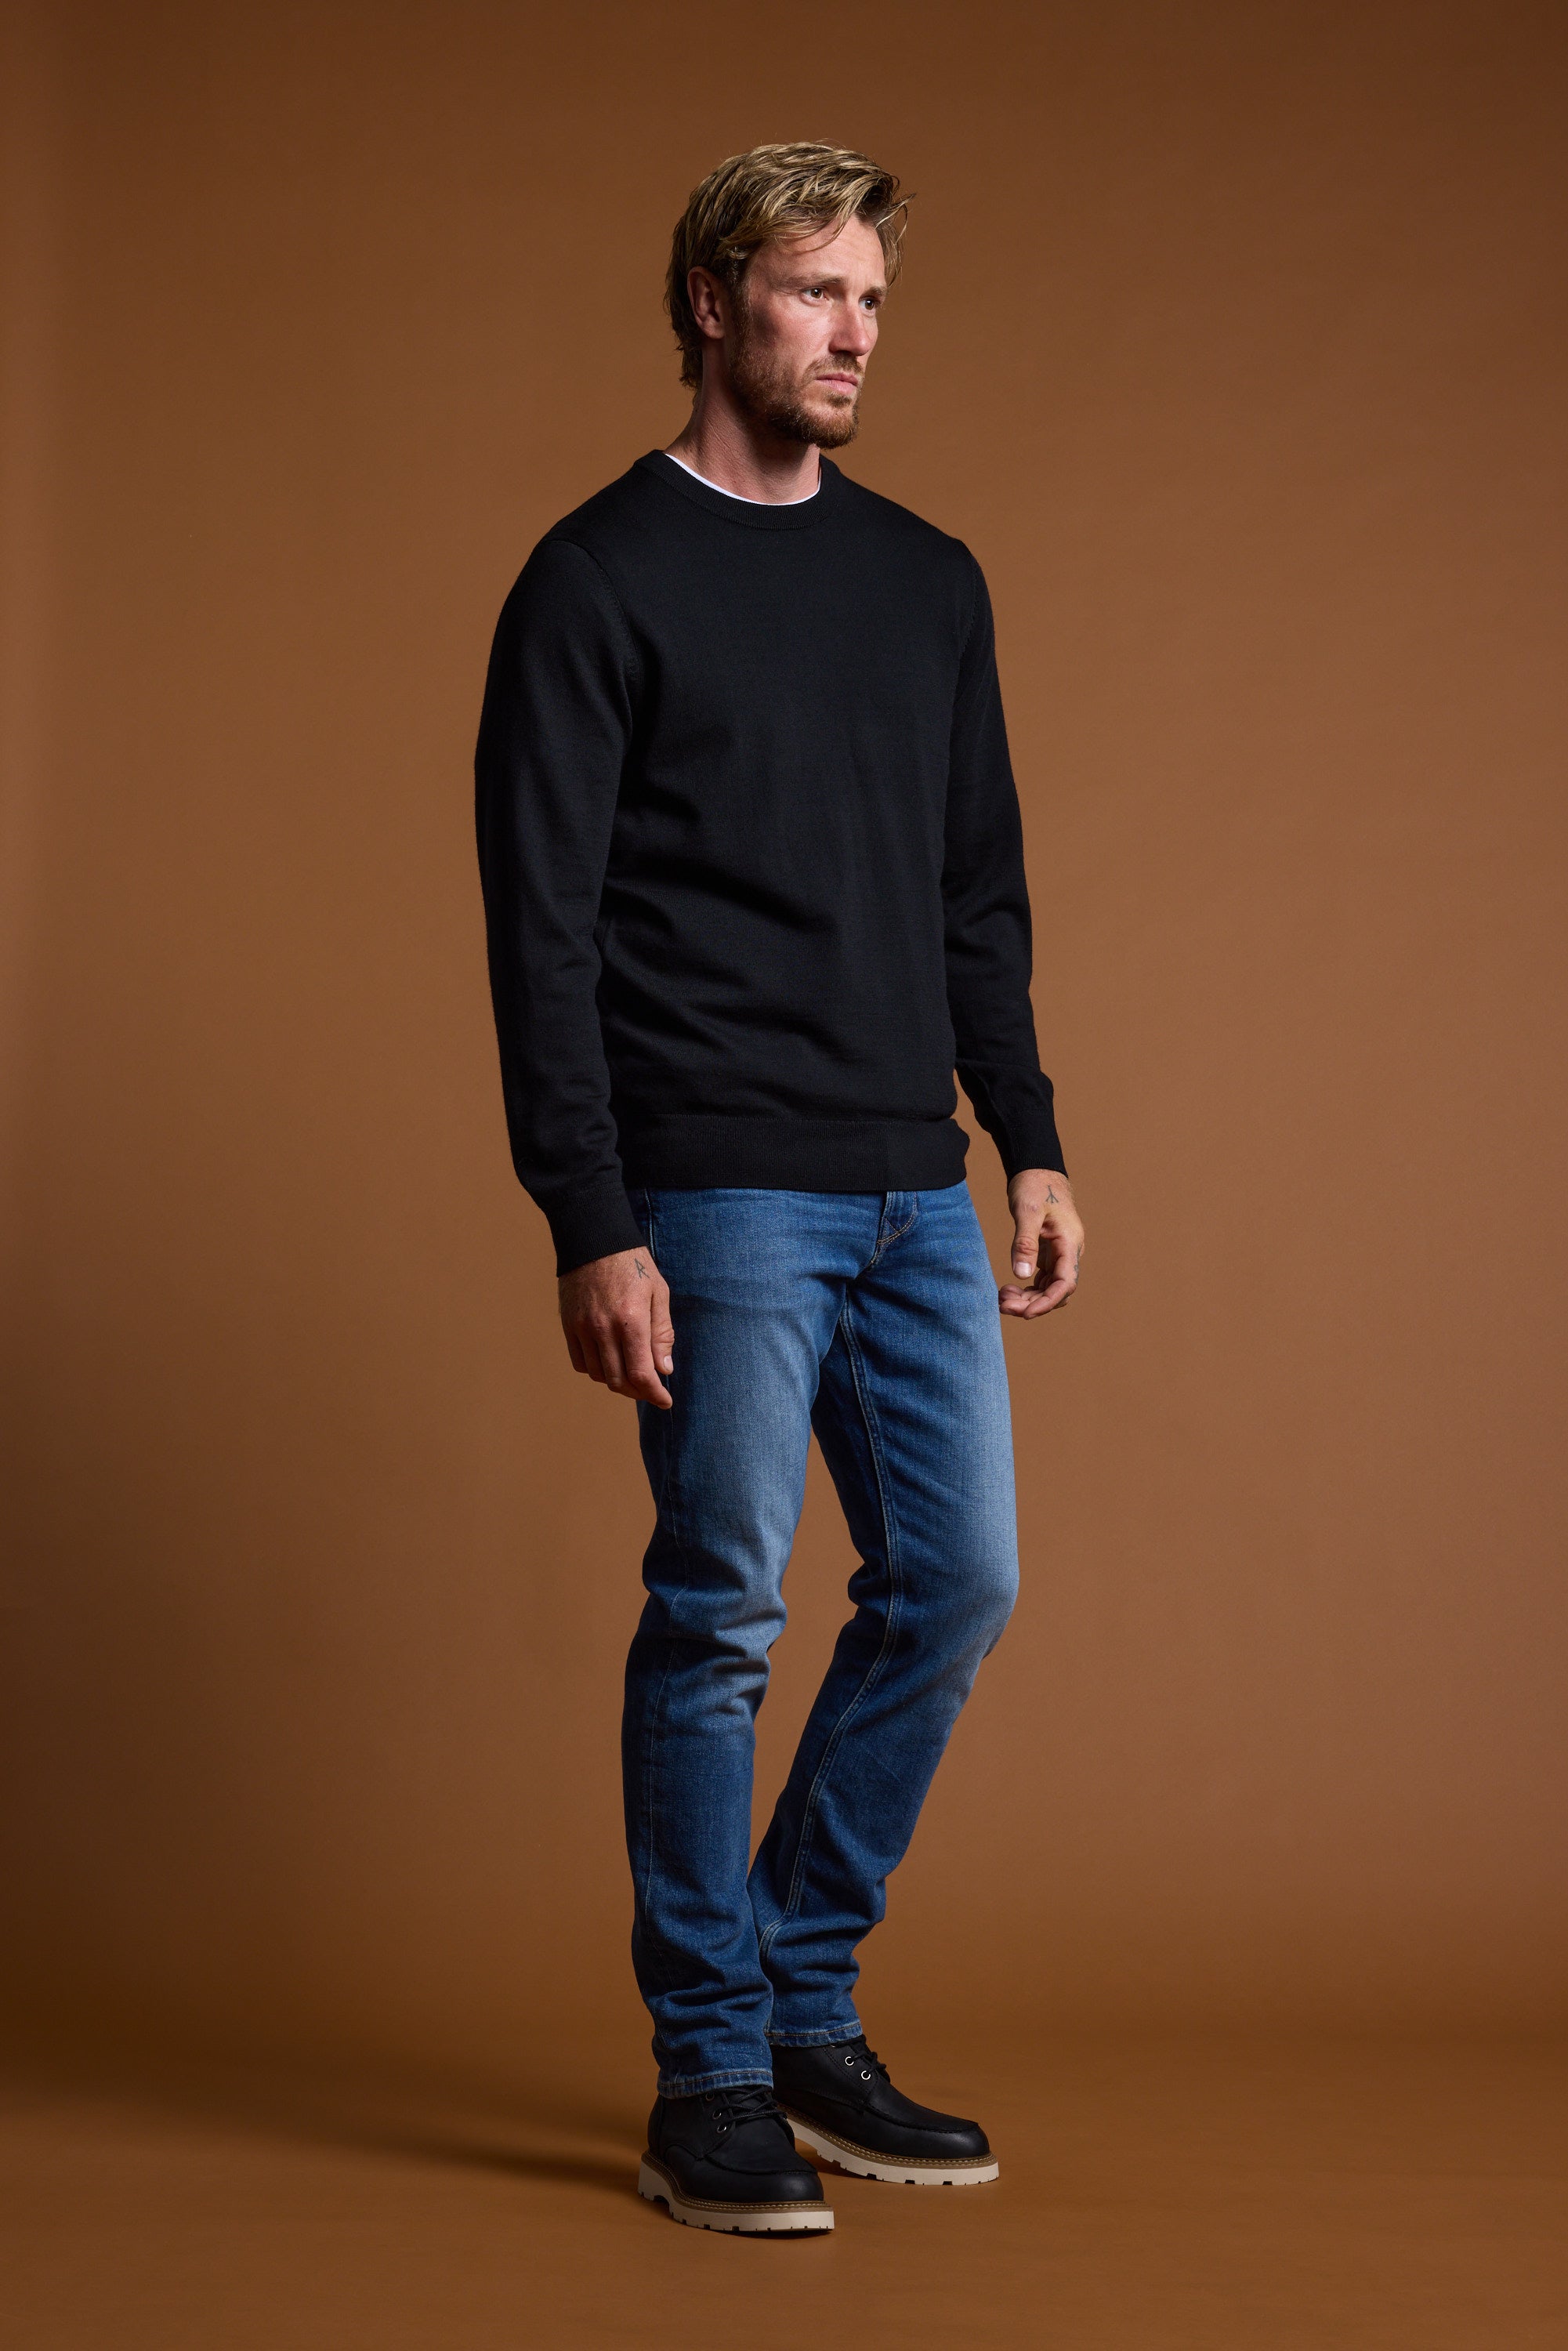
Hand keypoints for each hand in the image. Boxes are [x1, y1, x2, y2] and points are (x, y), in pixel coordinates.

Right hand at [558, 1247, 675, 1406]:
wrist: (593, 1238)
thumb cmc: (633, 1264)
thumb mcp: (659, 1293)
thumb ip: (662, 1333)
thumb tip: (664, 1370)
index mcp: (631, 1320)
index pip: (642, 1374)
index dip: (655, 1395)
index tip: (665, 1401)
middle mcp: (603, 1328)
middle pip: (618, 1381)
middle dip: (638, 1392)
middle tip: (650, 1390)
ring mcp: (582, 1328)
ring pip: (598, 1375)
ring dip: (616, 1382)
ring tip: (631, 1375)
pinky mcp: (568, 1325)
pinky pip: (580, 1362)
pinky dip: (595, 1370)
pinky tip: (609, 1362)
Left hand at [999, 1169, 1082, 1318]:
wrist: (1037, 1170)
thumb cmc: (1035, 1186)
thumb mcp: (1027, 1212)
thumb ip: (1025, 1243)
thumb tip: (1022, 1275)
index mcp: (1070, 1243)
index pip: (1065, 1283)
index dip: (1047, 1302)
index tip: (1025, 1313)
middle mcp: (1068, 1252)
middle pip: (1056, 1291)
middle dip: (1032, 1303)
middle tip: (1002, 1305)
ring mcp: (1059, 1254)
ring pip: (1048, 1288)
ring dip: (1028, 1298)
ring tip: (1002, 1300)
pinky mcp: (1048, 1253)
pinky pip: (1041, 1279)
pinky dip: (1026, 1288)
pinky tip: (1008, 1289)